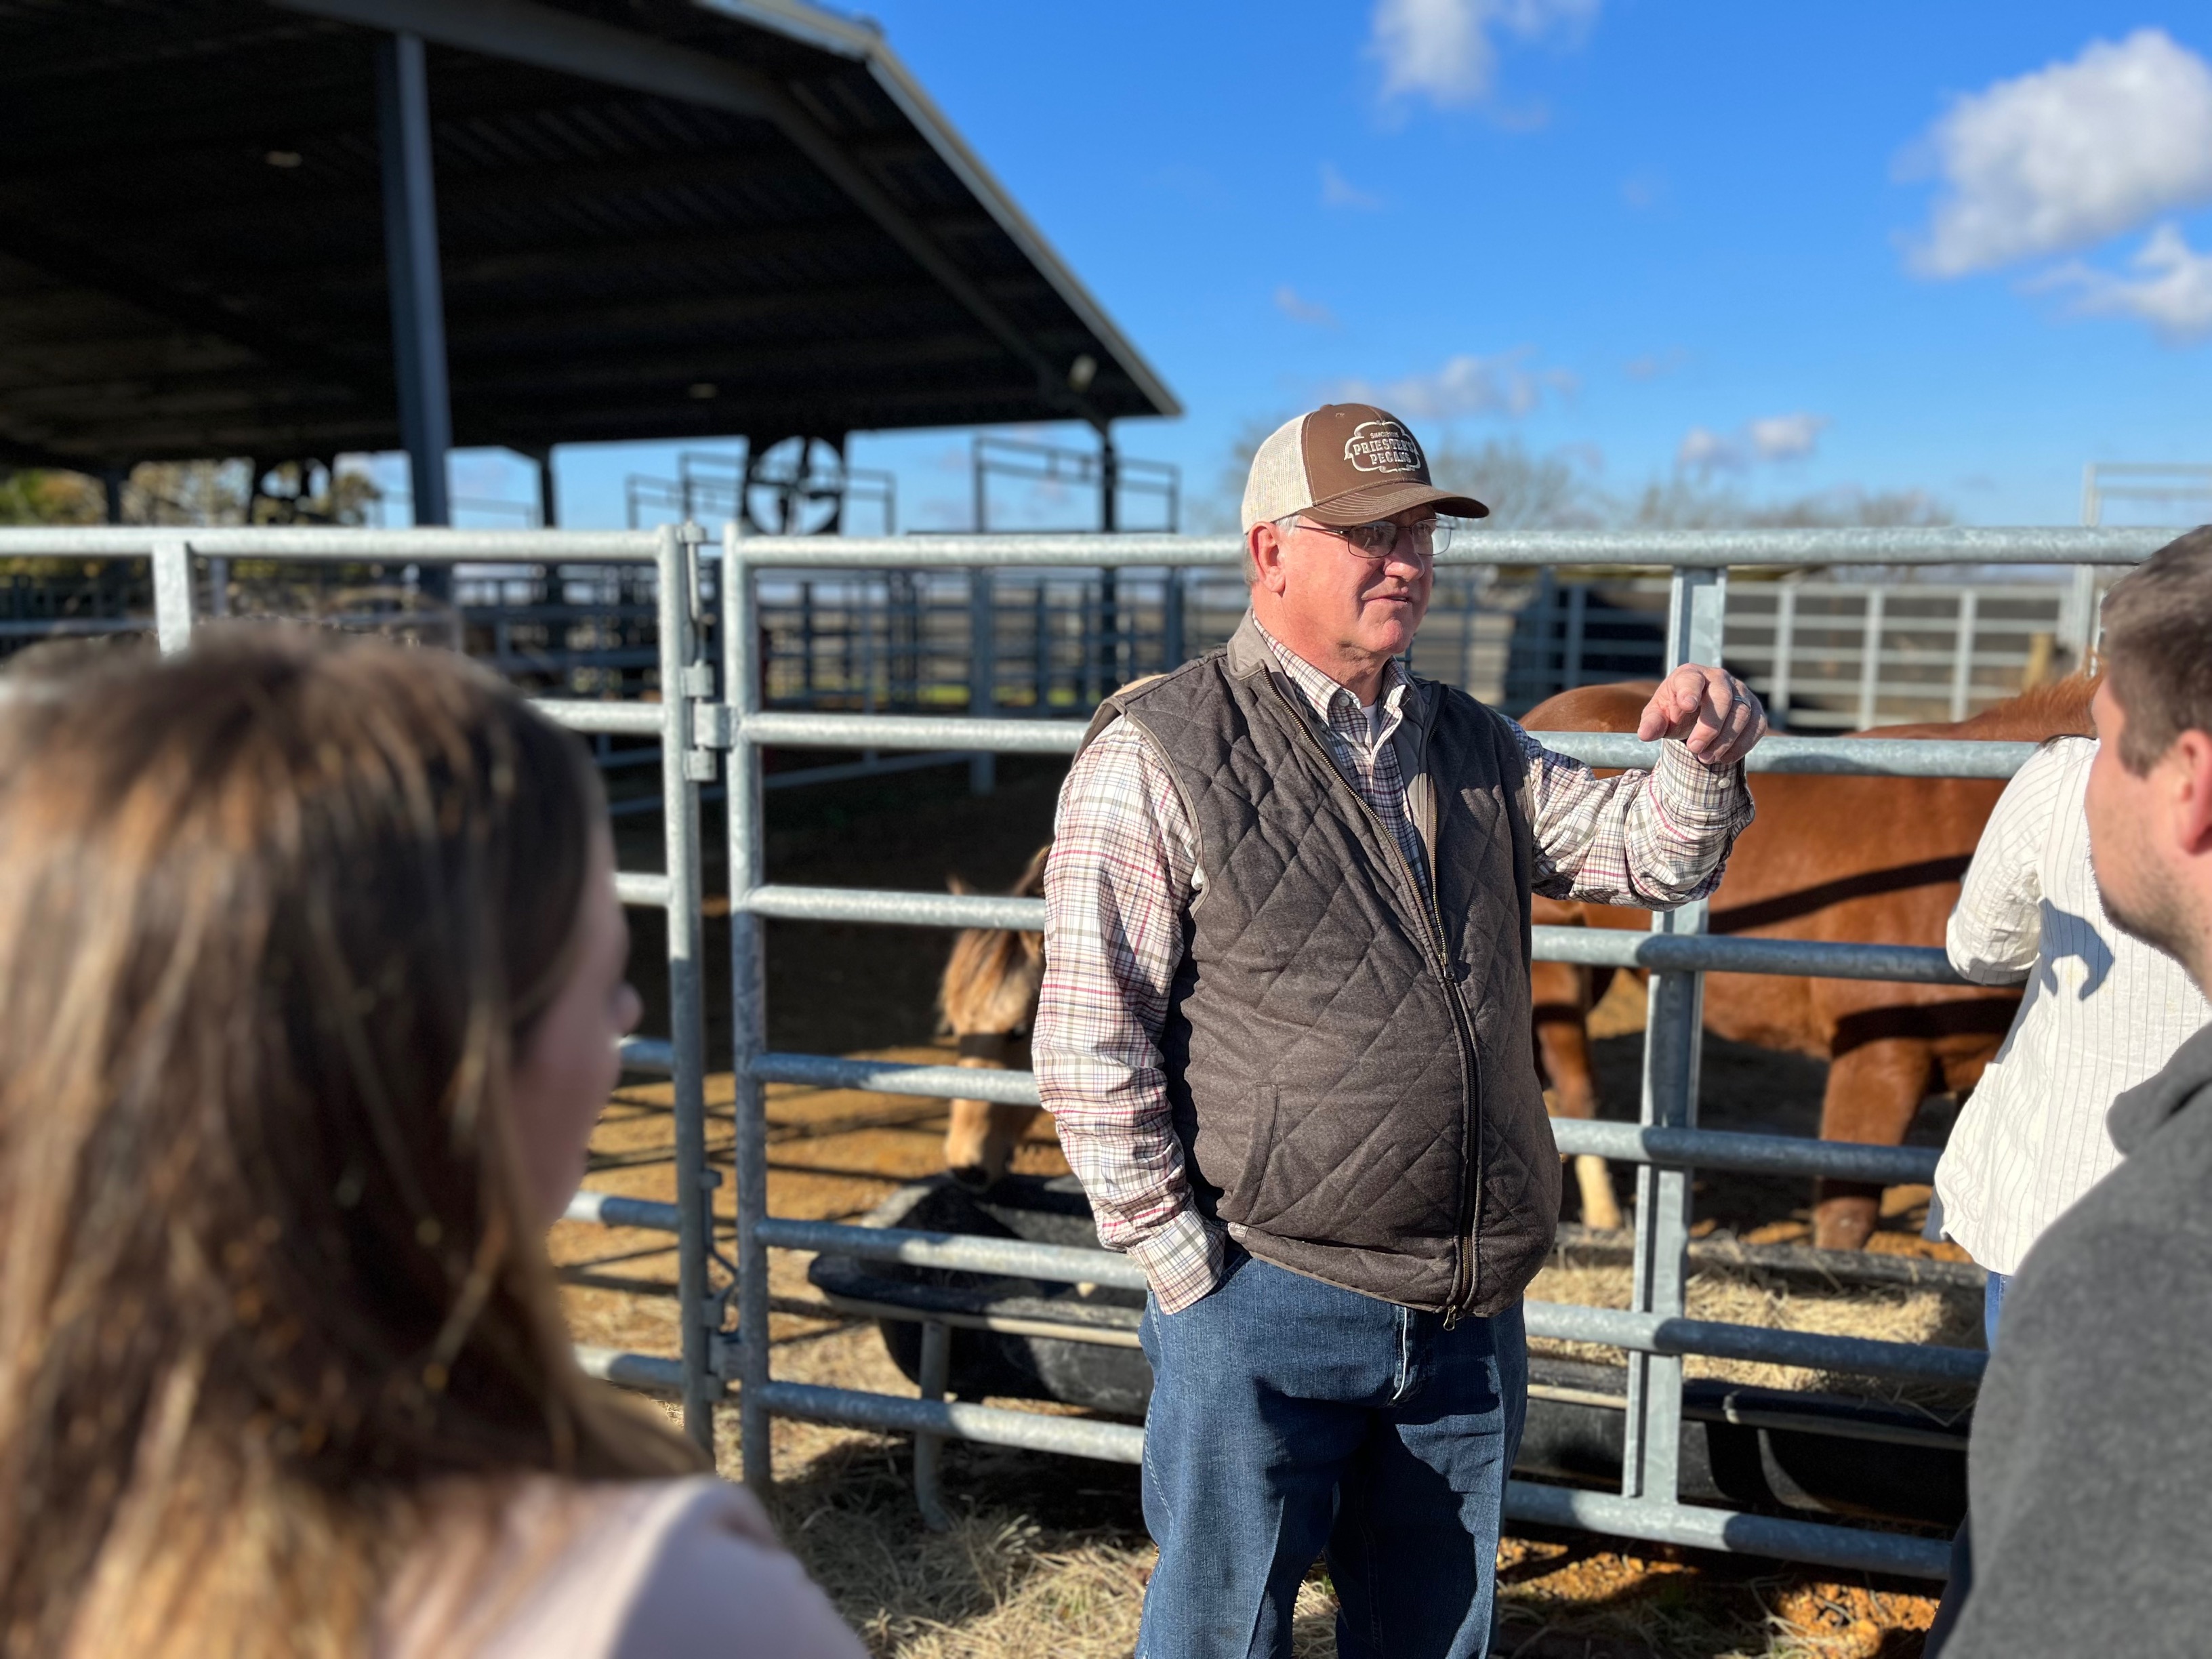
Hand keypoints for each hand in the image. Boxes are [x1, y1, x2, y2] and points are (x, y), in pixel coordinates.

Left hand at [1636, 664, 1766, 767]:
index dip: (1691, 691)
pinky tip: (1725, 758)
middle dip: (1710, 727)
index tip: (1687, 706)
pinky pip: (1757, 725)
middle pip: (1723, 697)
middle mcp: (1719, 678)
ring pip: (1742, 713)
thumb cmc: (1675, 711)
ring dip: (1726, 740)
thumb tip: (1645, 734)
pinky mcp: (1755, 708)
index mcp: (1691, 675)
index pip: (1692, 679)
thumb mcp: (1659, 715)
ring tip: (1706, 758)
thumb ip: (1652, 723)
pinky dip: (1743, 744)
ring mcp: (1740, 692)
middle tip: (1694, 749)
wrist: (1696, 713)